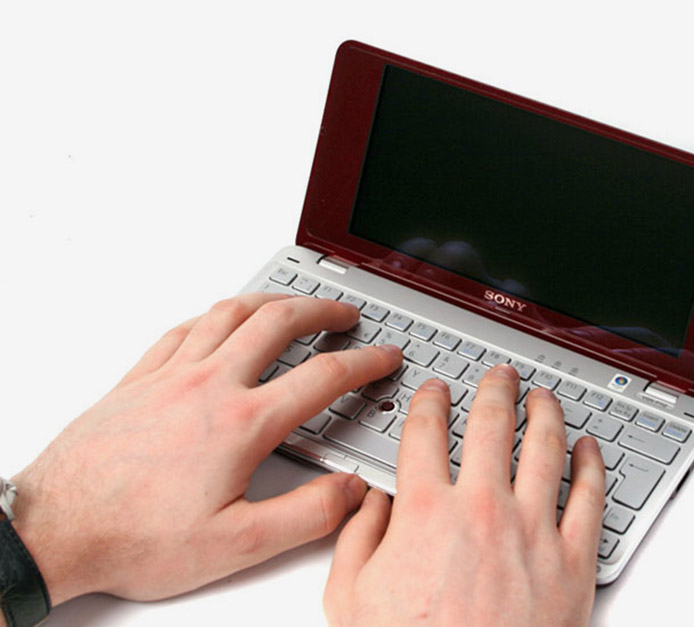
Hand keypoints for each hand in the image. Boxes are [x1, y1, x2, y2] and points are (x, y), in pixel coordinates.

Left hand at [10, 293, 400, 605]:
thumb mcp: (237, 544)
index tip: (384, 356)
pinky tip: (220, 322)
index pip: (323, 376)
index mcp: (242, 423)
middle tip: (346, 314)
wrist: (54, 528)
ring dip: (272, 300)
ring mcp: (171, 375)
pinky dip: (214, 316)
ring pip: (230, 313)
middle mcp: (209, 385)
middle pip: (279, 323)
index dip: (365, 362)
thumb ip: (308, 515)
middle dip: (323, 310)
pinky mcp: (139, 378)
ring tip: (293, 303)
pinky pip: (184, 329)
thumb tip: (353, 490)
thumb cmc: (135, 538)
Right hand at [324, 365, 605, 626]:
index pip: (427, 432)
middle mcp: (482, 509)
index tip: (436, 392)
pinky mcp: (573, 562)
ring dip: (544, 412)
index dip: (430, 401)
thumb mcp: (349, 596)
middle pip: (492, 425)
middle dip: (494, 390)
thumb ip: (356, 535)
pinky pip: (590, 498)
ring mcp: (532, 532)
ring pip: (545, 448)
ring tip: (543, 396)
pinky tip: (587, 448)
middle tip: (499, 376)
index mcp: (425, 511)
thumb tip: (371, 498)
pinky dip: (591, 465)